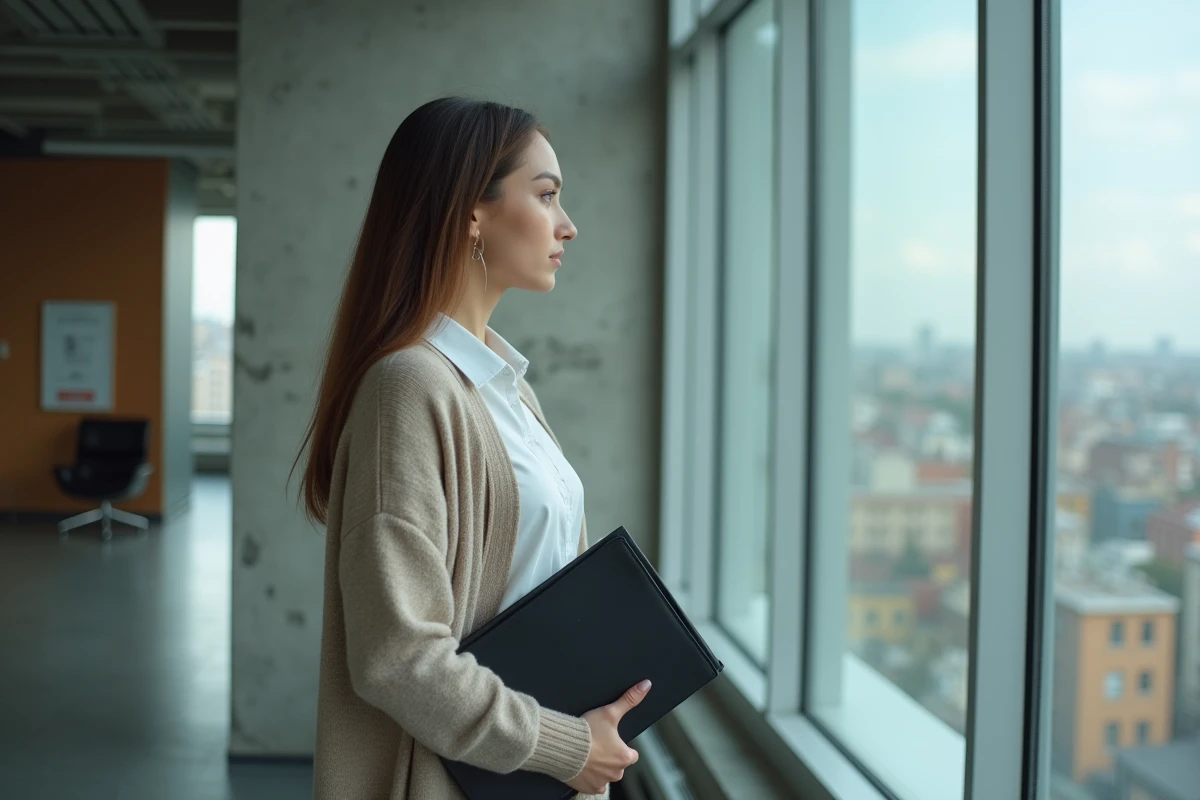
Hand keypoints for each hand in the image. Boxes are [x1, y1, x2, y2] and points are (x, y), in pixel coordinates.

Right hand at [567, 679, 650, 794]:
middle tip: (597, 745)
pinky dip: (590, 778)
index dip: (622, 746)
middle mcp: (616, 773)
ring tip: (588, 754)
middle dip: (610, 757)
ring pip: (606, 775)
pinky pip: (594, 785)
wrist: (562, 747)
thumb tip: (646, 685)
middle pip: (618, 765)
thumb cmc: (586, 732)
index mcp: (625, 757)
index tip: (611, 740)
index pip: (631, 754)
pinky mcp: (589, 788)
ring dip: (600, 767)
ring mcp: (602, 782)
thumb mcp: (609, 712)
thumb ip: (629, 700)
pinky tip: (583, 766)